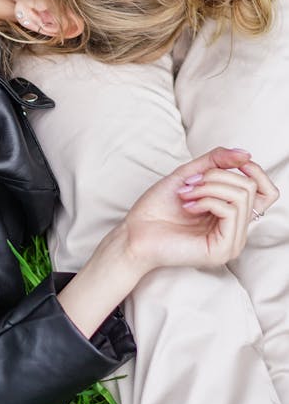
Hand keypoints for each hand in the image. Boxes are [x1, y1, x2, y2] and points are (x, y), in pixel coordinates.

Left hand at [120, 147, 277, 272]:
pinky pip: (230, 211)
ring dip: (208, 186)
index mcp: (232, 214)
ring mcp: (232, 242)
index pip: (267, 192)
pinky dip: (207, 200)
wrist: (135, 231)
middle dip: (216, 176)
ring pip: (241, 196)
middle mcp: (237, 229)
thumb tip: (245, 154)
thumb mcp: (189, 174)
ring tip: (185, 195)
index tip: (228, 161)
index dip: (254, 169)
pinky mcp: (223, 250)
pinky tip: (188, 207)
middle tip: (189, 184)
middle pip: (250, 187)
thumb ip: (217, 161)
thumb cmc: (158, 206)